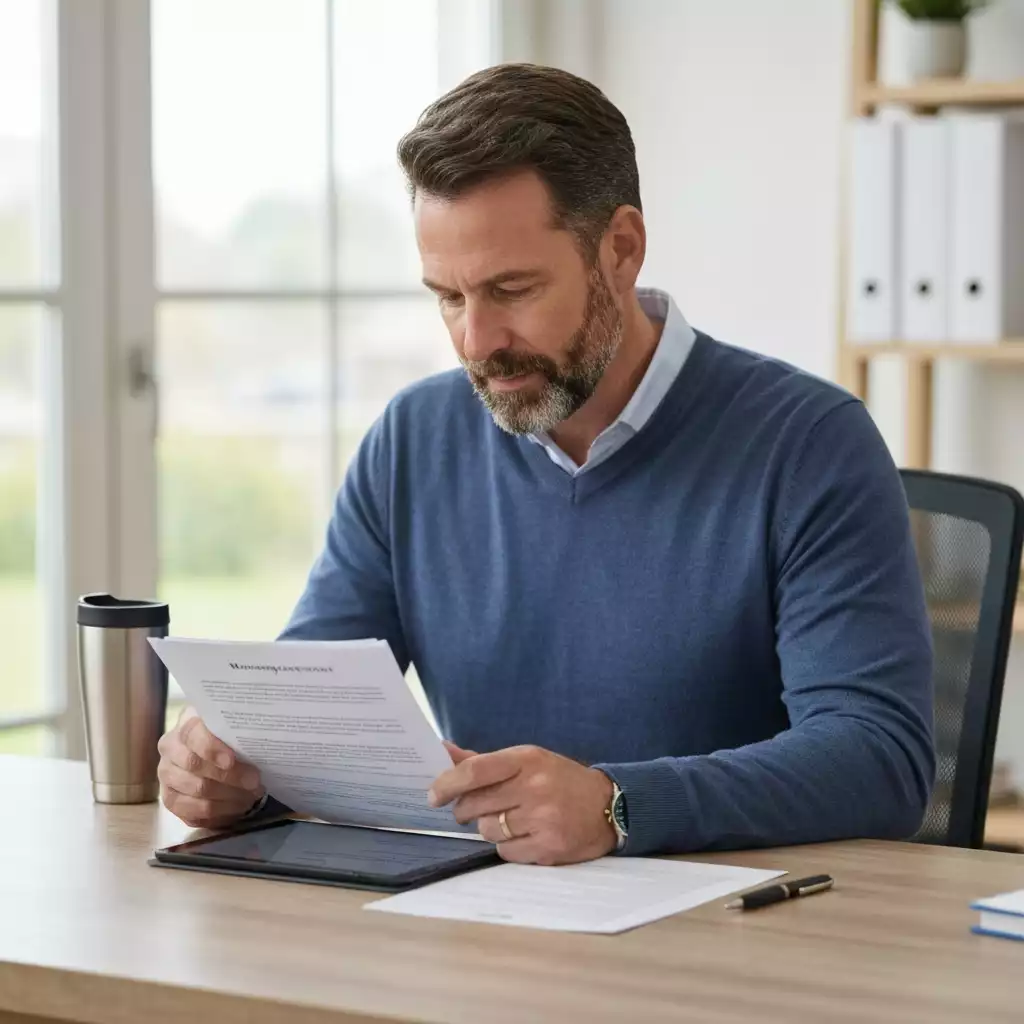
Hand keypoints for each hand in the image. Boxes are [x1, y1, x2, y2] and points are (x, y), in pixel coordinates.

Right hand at [157, 707, 263, 828]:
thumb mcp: (233, 727)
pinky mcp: (170, 799)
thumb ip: (239, 731)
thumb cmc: (228, 737)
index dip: (211, 748)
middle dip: (229, 776)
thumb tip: (258, 742)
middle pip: (194, 765)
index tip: (231, 761)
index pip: (192, 733)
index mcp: (185, 723)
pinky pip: (192, 812)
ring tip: (250, 796)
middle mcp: (170, 748)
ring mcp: (167, 774)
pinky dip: (218, 813)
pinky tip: (237, 808)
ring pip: (196, 790)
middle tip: (255, 783)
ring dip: (228, 797)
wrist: (212, 753)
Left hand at [429, 742, 616, 865]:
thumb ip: (484, 761)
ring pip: (488, 830)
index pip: (476, 771)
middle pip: (476, 804)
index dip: (448, 784)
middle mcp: (534, 787)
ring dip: (490, 828)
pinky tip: (524, 835)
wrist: (609, 806)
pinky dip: (507, 847)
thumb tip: (443, 751)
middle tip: (471, 810)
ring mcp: (542, 819)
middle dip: (465, 810)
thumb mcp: (527, 760)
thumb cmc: (559, 780)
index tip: (434, 795)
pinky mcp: (548, 848)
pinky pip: (505, 852)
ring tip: (509, 820)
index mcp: (527, 759)